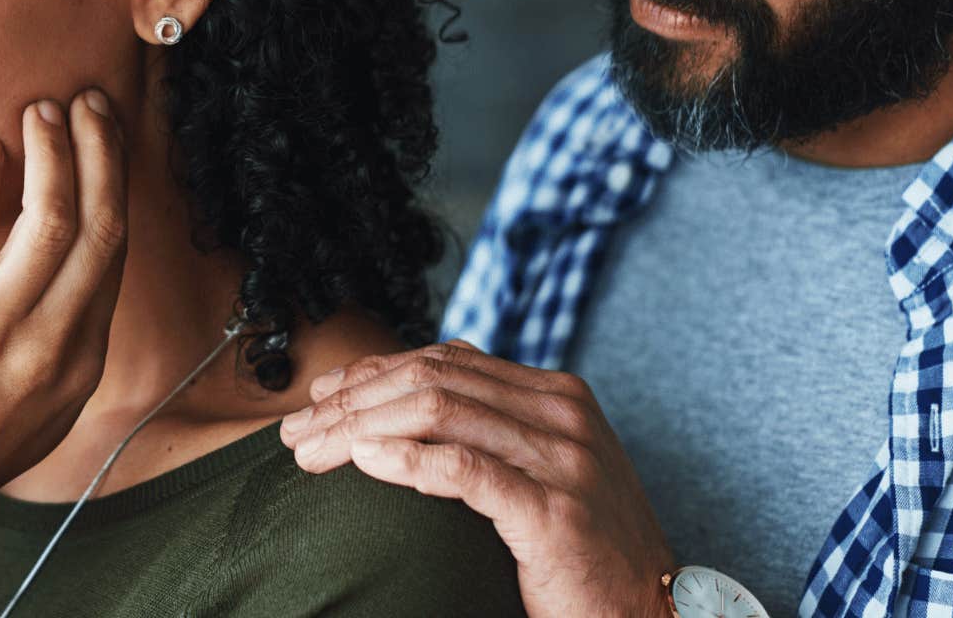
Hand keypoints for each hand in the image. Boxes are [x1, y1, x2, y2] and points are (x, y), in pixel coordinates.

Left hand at [0, 89, 128, 612]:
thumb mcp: (40, 408)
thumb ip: (62, 344)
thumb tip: (75, 288)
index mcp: (80, 360)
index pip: (114, 254)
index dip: (113, 186)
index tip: (105, 141)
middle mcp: (51, 340)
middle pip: (97, 225)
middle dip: (98, 153)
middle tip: (87, 102)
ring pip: (49, 217)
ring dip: (51, 152)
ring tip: (39, 110)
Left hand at [279, 340, 673, 617]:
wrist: (654, 614)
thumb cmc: (583, 553)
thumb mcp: (539, 473)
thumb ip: (487, 434)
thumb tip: (391, 416)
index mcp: (556, 395)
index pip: (445, 359)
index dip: (374, 372)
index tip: (322, 397)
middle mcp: (561, 414)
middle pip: (432, 380)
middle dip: (353, 401)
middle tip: (298, 431)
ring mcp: (562, 458)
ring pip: (438, 412)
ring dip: (360, 428)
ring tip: (312, 451)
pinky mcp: (554, 510)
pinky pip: (465, 469)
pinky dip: (406, 460)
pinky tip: (364, 462)